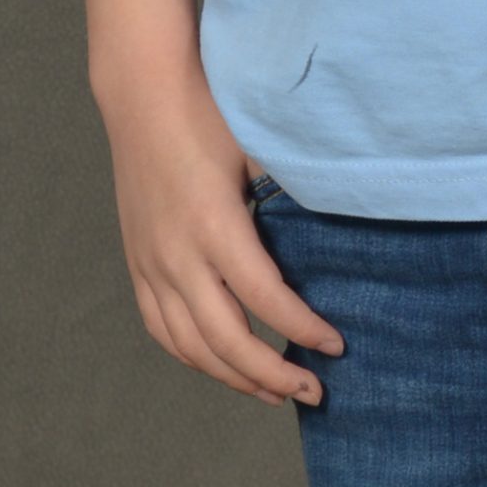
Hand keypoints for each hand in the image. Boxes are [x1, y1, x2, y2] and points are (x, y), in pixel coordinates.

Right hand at [105, 75, 343, 406]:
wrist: (142, 93)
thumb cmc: (210, 113)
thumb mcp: (259, 148)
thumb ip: (294, 194)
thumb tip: (349, 227)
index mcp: (214, 225)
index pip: (266, 299)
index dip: (303, 330)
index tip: (336, 346)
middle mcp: (177, 254)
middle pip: (226, 340)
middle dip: (273, 374)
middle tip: (314, 391)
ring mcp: (151, 263)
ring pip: (191, 345)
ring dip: (235, 377)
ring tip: (275, 393)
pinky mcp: (138, 264)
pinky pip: (162, 329)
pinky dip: (194, 357)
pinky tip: (223, 366)